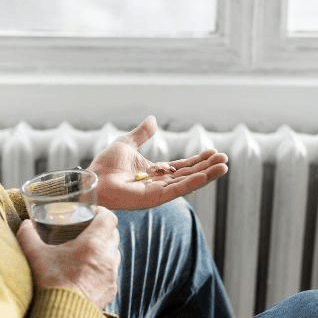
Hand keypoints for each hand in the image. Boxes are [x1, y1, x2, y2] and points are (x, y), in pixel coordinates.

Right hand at [16, 207, 119, 308]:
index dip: (101, 213)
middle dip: (102, 230)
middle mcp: (107, 257)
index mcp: (93, 243)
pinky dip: (103, 269)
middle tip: (86, 232)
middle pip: (113, 234)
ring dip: (104, 250)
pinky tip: (88, 272)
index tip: (90, 214)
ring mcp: (112, 274)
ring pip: (114, 254)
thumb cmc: (51, 283)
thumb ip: (28, 236)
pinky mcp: (111, 289)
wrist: (63, 316)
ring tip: (87, 252)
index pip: (109, 218)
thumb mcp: (36, 256)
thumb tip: (25, 224)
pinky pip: (112, 273)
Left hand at [87, 116, 229, 210]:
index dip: (198, 160)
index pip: (182, 166)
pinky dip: (193, 183)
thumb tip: (153, 119)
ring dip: (206, 175)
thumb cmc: (105, 166)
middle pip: (189, 174)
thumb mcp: (126, 144)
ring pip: (188, 182)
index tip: (214, 152)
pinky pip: (177, 190)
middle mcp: (160, 183)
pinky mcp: (154, 198)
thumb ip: (142, 134)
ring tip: (224, 167)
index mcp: (155, 171)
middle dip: (207, 167)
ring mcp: (159, 191)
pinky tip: (206, 175)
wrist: (93, 180)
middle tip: (225, 159)